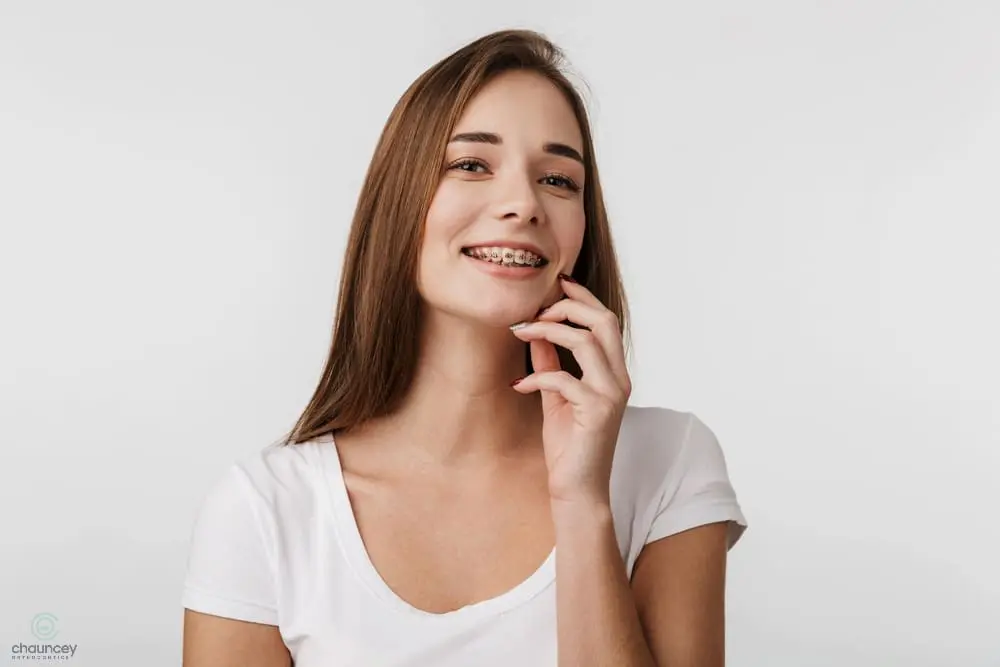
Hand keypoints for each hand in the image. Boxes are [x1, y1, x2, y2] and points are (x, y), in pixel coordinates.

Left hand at [509, 274, 631, 506]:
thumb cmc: (569, 445)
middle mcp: (619, 379)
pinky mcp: (598, 413)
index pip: (605, 320)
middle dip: (567, 306)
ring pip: (587, 342)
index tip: (553, 285)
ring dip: (548, 332)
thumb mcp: (556, 396)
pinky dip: (538, 376)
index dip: (580, 298)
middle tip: (534, 310)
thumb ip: (551, 364)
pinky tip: (518, 385)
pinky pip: (565, 380)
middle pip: (604, 321)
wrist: (577, 489)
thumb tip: (535, 332)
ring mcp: (612, 395)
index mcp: (614, 371)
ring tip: (521, 334)